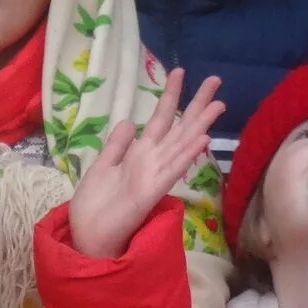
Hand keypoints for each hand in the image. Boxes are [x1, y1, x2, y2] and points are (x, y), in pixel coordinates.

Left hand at [65, 70, 225, 259]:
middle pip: (180, 127)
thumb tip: (131, 120)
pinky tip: (201, 139)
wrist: (88, 236)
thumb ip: (117, 145)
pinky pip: (171, 171)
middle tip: (216, 79)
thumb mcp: (102, 166)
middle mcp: (152, 162)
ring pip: (182, 145)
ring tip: (218, 103)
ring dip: (199, 124)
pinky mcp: (150, 193)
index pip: (161, 119)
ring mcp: (154, 176)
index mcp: (139, 154)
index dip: (171, 96)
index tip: (180, 71)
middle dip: (197, 104)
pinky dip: (186, 155)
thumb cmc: (95, 206)